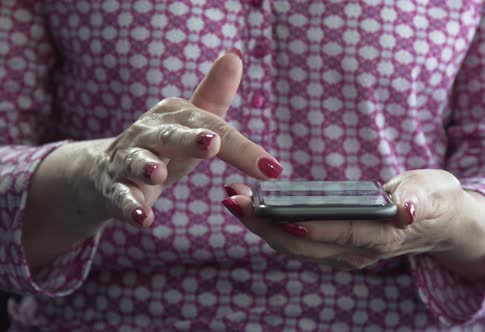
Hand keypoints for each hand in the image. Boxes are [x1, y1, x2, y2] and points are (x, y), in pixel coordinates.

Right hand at [78, 49, 282, 227]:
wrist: (107, 169)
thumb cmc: (163, 144)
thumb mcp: (190, 121)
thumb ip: (214, 94)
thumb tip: (235, 55)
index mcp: (176, 116)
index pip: (214, 129)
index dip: (244, 149)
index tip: (273, 169)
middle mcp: (151, 132)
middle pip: (172, 135)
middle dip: (190, 139)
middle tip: (211, 144)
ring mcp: (130, 159)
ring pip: (138, 161)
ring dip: (147, 167)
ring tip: (158, 174)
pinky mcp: (116, 187)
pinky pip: (123, 196)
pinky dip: (132, 207)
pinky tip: (144, 219)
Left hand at [222, 170, 484, 278]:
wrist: (437, 223)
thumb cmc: (434, 199)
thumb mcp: (433, 189)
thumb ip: (418, 197)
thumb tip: (405, 208)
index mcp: (383, 236)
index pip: (342, 233)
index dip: (311, 228)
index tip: (278, 217)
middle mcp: (359, 253)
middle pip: (305, 245)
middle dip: (265, 225)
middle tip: (233, 199)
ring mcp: (344, 254)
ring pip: (295, 247)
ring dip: (261, 226)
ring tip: (233, 199)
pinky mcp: (335, 249)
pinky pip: (297, 242)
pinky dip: (271, 226)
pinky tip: (252, 208)